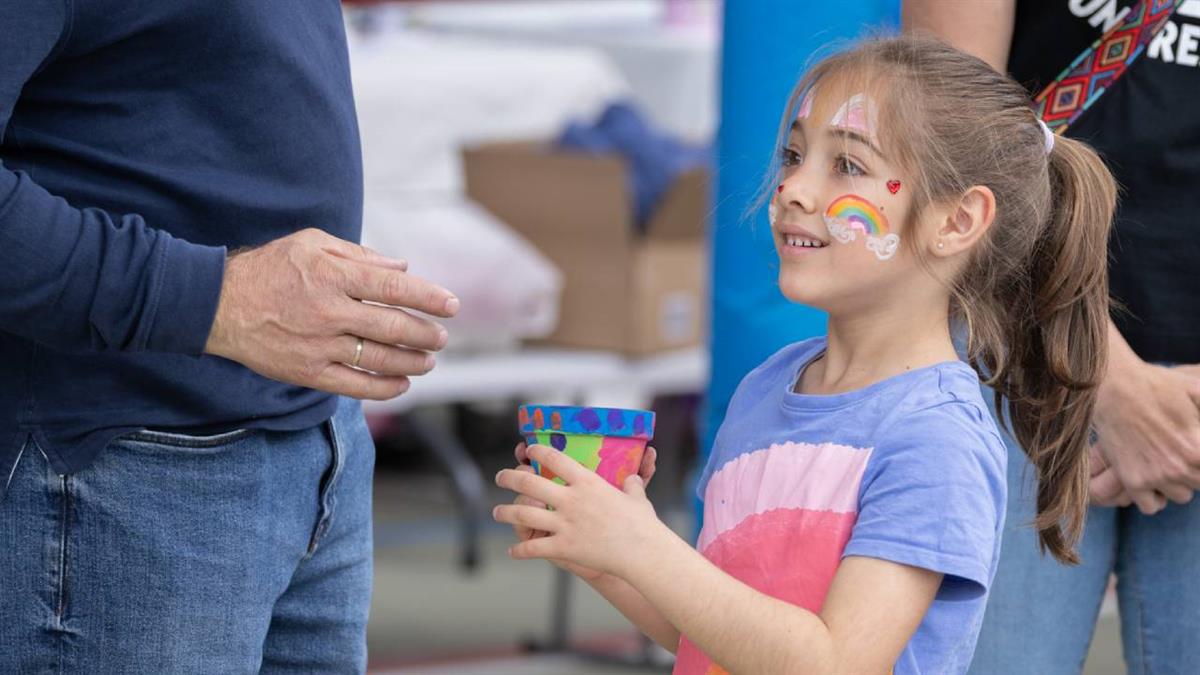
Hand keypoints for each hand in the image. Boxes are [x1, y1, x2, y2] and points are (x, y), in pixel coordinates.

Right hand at [203, 228, 458, 399]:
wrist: (217, 304)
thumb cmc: (269, 267)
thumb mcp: (312, 243)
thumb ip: (360, 255)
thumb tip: (402, 268)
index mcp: (334, 275)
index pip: (394, 288)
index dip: (428, 298)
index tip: (451, 306)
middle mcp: (330, 312)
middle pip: (393, 327)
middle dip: (426, 334)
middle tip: (441, 337)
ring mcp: (319, 345)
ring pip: (379, 359)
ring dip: (412, 362)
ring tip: (428, 361)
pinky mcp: (307, 372)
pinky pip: (354, 386)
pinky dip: (384, 388)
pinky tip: (402, 384)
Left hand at [493, 443, 669, 579]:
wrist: (642, 552)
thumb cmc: (643, 524)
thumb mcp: (637, 498)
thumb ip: (631, 486)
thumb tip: (632, 478)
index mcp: (587, 482)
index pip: (555, 458)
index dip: (537, 451)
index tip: (528, 450)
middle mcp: (571, 499)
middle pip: (529, 482)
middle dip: (509, 477)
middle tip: (500, 477)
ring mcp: (565, 524)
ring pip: (523, 513)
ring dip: (505, 512)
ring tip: (497, 512)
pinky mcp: (563, 547)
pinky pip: (533, 548)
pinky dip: (519, 550)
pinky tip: (512, 552)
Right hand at [1090, 362, 1199, 513]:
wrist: (1114, 387)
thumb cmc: (1157, 386)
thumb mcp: (1197, 392)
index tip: (1192, 449)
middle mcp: (1181, 466)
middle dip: (1195, 471)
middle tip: (1181, 453)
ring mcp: (1155, 476)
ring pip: (1180, 496)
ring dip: (1177, 483)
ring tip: (1167, 463)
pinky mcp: (1132, 480)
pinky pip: (1151, 506)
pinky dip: (1153, 497)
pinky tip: (1151, 477)